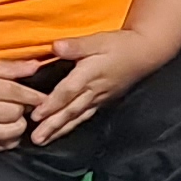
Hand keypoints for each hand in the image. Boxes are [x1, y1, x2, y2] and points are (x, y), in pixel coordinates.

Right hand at [0, 60, 49, 151]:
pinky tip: (7, 129)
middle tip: (21, 104)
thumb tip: (37, 66)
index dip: (33, 96)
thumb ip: (11, 68)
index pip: (16, 94)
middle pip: (15, 114)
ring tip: (14, 117)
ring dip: (18, 125)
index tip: (45, 98)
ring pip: (10, 133)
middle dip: (23, 109)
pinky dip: (9, 139)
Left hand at [29, 30, 169, 143]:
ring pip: (77, 117)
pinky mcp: (103, 101)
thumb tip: (56, 46)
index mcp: (89, 74)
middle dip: (52, 125)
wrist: (145, 54)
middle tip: (36, 139)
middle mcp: (93, 90)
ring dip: (59, 130)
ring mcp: (99, 98)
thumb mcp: (98, 40)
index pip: (68, 91)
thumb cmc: (120, 45)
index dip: (51, 104)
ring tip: (44, 141)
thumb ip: (76, 45)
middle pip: (70, 110)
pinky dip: (72, 126)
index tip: (35, 116)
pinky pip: (85, 116)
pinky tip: (62, 133)